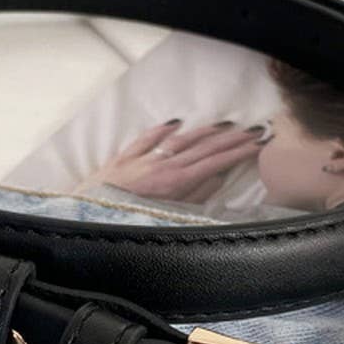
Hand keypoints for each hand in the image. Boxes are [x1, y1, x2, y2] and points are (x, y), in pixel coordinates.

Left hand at [85, 119, 265, 202]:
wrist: (84, 216)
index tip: (259, 143)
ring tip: (225, 125)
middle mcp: (161, 166)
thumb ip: (193, 198)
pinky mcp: (122, 159)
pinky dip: (162, 130)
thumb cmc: (126, 221)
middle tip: (254, 129)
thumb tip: (215, 177)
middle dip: (230, 139)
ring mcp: (141, 160)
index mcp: (175, 183)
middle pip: (202, 148)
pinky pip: (146, 139)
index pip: (215, 163)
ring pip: (179, 140)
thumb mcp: (166, 217)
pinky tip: (175, 122)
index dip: (239, 152)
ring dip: (204, 131)